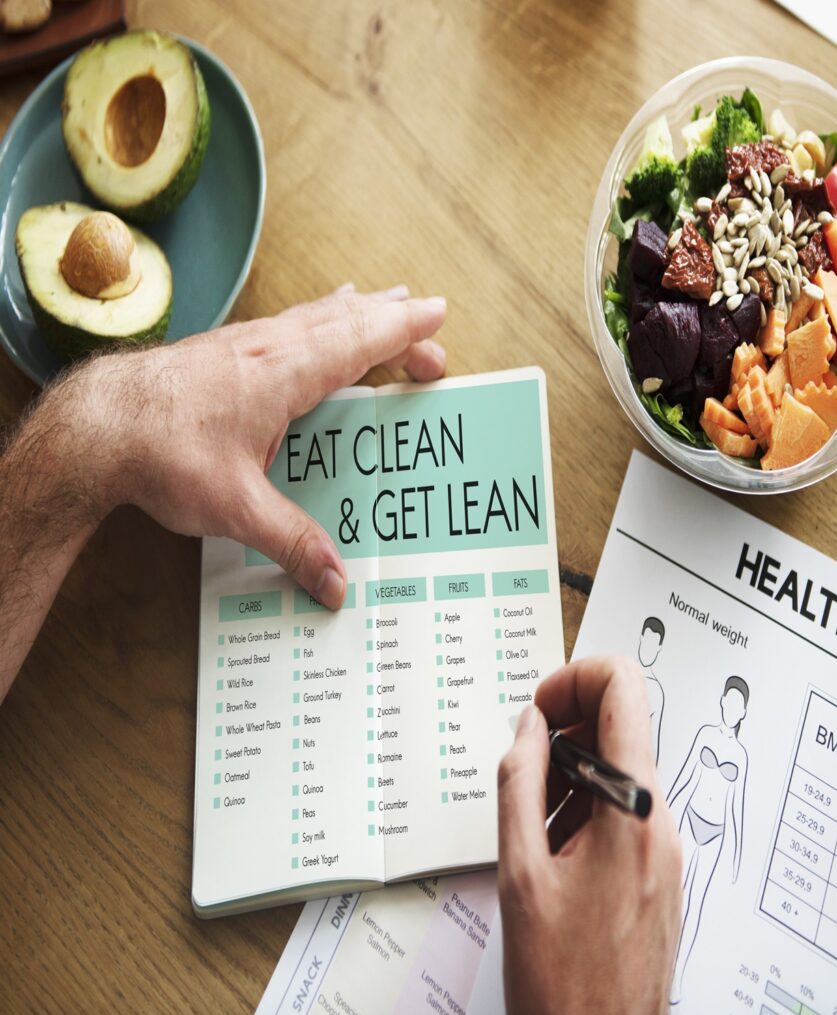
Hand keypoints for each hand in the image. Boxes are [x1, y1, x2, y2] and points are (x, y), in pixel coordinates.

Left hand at [73, 284, 446, 605]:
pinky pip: (287, 323)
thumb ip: (292, 542)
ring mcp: (243, 343)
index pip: (359, 340)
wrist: (93, 428)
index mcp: (284, 374)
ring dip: (355, 312)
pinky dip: (317, 316)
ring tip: (381, 303)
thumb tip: (334, 583)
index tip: (437, 314)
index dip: (403, 329)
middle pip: (345, 321)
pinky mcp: (223, 351)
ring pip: (314, 315)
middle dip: (392, 323)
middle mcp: (268, 347)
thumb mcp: (236, 508)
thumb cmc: (161, 454)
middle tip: (428, 335)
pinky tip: (311, 321)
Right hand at [497, 656, 682, 1014]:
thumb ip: (520, 783)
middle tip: (524, 770)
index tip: (540, 710)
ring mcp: (664, 847)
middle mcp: (659, 820)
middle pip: (620, 727)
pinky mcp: (659, 870)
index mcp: (630, 809)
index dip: (574, 679)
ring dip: (570, 777)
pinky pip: (624, 810)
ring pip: (618, 770)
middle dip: (564, 734)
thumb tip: (529, 727)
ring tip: (532, 826)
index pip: (623, 688)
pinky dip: (584, 809)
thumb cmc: (563, 983)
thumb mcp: (520, 873)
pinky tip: (552, 852)